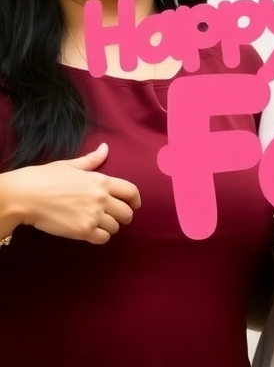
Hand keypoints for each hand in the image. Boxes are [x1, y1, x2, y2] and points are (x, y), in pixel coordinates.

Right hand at [0, 143, 141, 243]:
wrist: (24, 196)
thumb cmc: (44, 178)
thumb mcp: (69, 165)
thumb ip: (91, 160)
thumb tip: (105, 148)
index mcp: (101, 181)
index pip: (131, 191)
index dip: (135, 200)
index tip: (134, 205)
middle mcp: (101, 198)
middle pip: (127, 213)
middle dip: (123, 216)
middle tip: (114, 218)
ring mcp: (93, 215)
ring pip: (115, 227)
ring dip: (109, 227)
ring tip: (98, 224)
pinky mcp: (82, 230)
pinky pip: (102, 238)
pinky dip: (99, 237)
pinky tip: (91, 233)